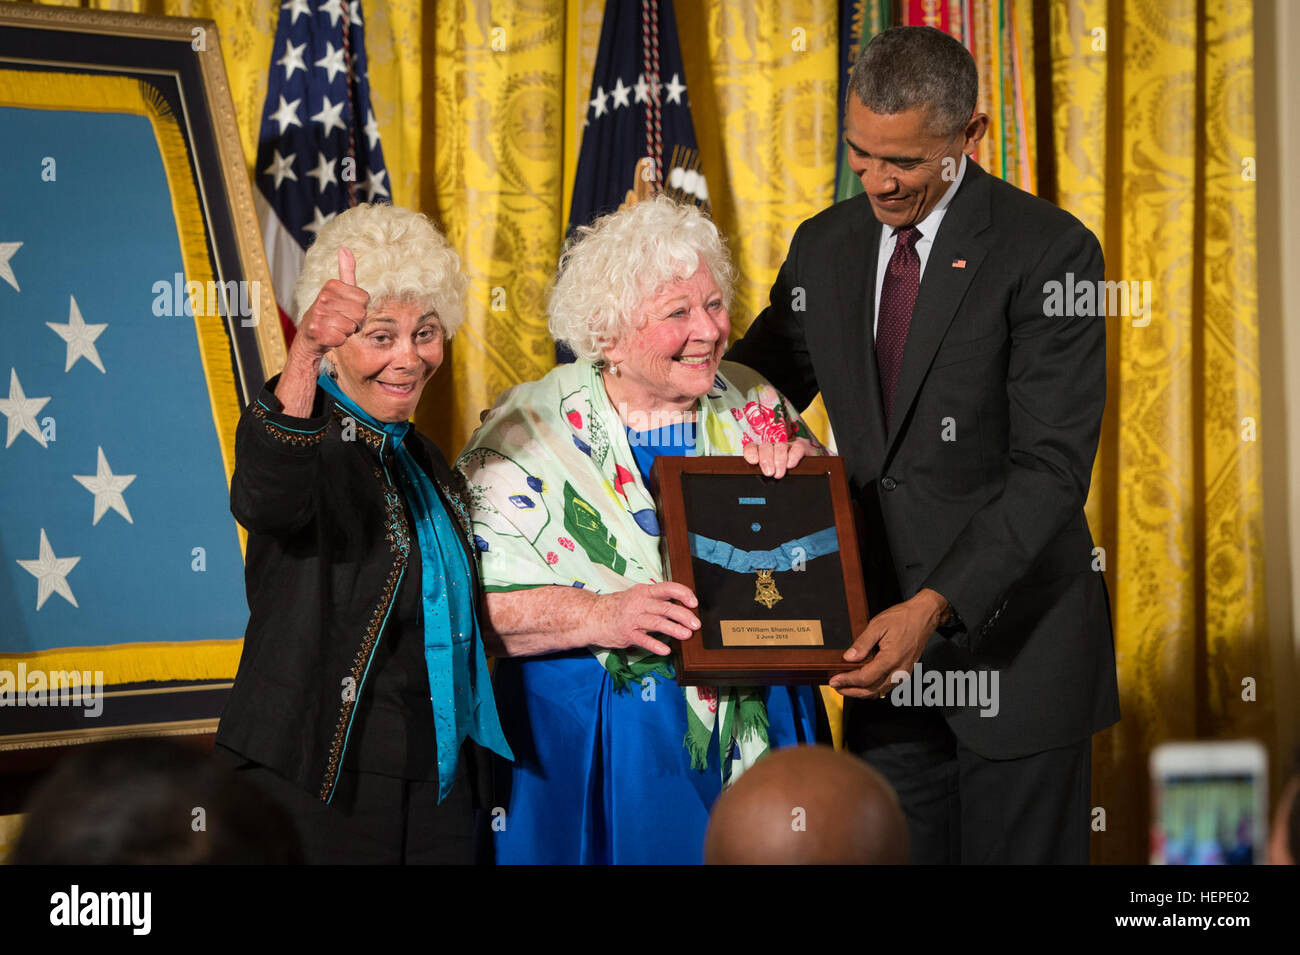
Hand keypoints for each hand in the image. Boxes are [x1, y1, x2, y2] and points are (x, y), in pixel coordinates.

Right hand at [292, 247, 369, 360]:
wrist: (310, 336)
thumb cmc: (330, 313)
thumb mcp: (339, 291)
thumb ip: (346, 271)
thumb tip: (345, 249)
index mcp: (331, 286)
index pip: (365, 299)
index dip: (360, 308)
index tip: (346, 309)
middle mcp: (323, 298)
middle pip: (360, 313)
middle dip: (355, 321)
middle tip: (341, 320)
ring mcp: (319, 315)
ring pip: (352, 327)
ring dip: (347, 331)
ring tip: (334, 328)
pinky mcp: (318, 333)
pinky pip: (343, 338)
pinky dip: (339, 340)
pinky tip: (329, 336)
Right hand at [590, 582, 699, 655]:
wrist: (592, 615)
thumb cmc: (619, 607)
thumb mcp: (637, 597)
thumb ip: (656, 601)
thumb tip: (681, 608)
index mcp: (644, 591)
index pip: (667, 588)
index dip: (683, 594)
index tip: (694, 603)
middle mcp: (639, 603)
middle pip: (665, 607)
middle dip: (683, 615)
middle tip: (696, 624)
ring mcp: (632, 618)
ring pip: (657, 623)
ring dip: (674, 629)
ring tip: (687, 635)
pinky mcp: (626, 634)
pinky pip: (643, 640)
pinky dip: (655, 645)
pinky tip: (666, 650)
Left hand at [743, 436, 815, 477]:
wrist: (808, 469)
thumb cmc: (783, 475)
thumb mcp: (770, 478)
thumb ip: (763, 478)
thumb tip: (758, 488)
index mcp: (761, 454)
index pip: (752, 448)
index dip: (751, 452)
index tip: (753, 461)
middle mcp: (773, 448)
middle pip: (766, 447)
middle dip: (766, 460)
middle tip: (769, 472)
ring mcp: (786, 447)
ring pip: (780, 446)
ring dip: (779, 460)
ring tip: (779, 474)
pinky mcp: (800, 447)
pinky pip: (796, 447)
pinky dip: (793, 456)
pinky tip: (790, 465)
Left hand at [828, 589, 949, 698]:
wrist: (924, 616)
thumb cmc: (903, 618)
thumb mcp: (878, 625)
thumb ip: (862, 643)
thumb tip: (849, 657)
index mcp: (891, 658)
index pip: (865, 678)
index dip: (847, 681)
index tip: (834, 680)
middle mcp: (899, 670)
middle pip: (871, 690)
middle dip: (851, 691)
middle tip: (836, 687)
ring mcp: (904, 673)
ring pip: (879, 691)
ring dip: (862, 692)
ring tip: (846, 687)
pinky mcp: (905, 672)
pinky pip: (887, 687)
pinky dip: (873, 689)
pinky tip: (863, 684)